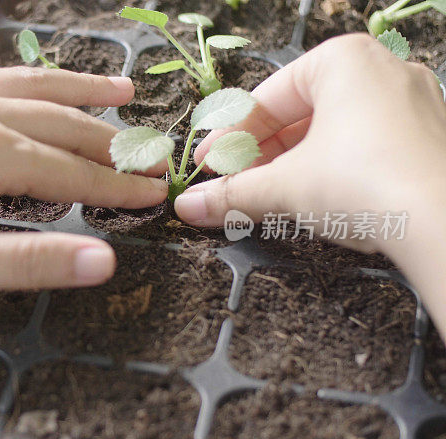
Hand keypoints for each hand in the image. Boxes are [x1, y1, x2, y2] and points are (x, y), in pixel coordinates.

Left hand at [0, 67, 166, 295]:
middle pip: (62, 125)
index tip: (152, 196)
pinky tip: (37, 80)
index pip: (71, 171)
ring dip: (82, 92)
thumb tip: (97, 261)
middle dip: (112, 145)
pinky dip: (34, 77)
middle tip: (151, 158)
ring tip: (121, 92)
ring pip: (34, 87)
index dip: (116, 187)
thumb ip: (19, 261)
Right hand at [173, 34, 445, 331]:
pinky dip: (330, 167)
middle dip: (259, 153)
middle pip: (299, 113)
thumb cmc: (365, 183)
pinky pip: (364, 144)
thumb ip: (232, 192)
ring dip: (290, 163)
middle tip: (230, 184)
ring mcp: (412, 103)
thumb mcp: (285, 186)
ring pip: (332, 130)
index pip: (266, 98)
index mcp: (343, 61)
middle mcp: (383, 70)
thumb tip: (188, 206)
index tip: (206, 166)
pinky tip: (311, 198)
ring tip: (264, 195)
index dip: (228, 137)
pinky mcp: (428, 138)